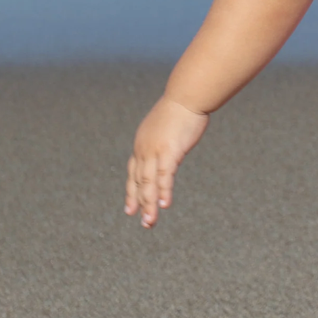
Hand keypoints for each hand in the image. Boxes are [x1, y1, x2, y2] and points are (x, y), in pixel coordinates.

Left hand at [125, 96, 208, 228]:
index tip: (130, 209)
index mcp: (142, 143)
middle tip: (144, 223)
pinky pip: (165, 175)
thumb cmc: (183, 106)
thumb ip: (167, 137)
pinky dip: (164, 191)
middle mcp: (143, 149)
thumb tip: (172, 139)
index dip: (132, 192)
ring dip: (149, 204)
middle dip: (140, 203)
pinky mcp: (169, 151)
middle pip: (139, 182)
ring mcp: (154, 150)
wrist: (187, 95)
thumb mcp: (169, 124)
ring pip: (149, 183)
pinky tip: (164, 205)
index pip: (134, 172)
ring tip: (150, 222)